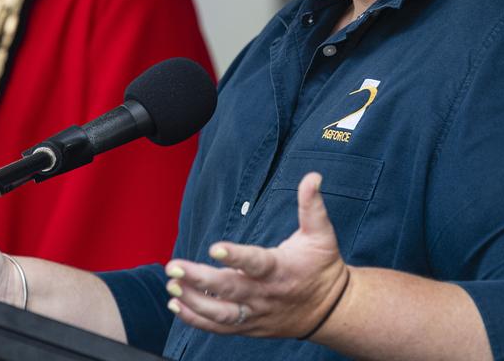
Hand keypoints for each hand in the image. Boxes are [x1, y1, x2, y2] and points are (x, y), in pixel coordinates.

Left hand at [164, 172, 348, 338]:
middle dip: (199, 279)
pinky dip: (196, 320)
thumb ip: (312, 205)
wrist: (331, 311)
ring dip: (193, 301)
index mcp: (280, 269)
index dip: (235, 256)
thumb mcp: (322, 235)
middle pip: (229, 289)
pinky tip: (175, 305)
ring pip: (220, 313)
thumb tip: (313, 176)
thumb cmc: (322, 268)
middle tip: (174, 266)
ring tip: (171, 285)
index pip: (256, 263)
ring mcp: (255, 313)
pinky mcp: (248, 325)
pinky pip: (219, 327)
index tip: (214, 248)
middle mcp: (264, 294)